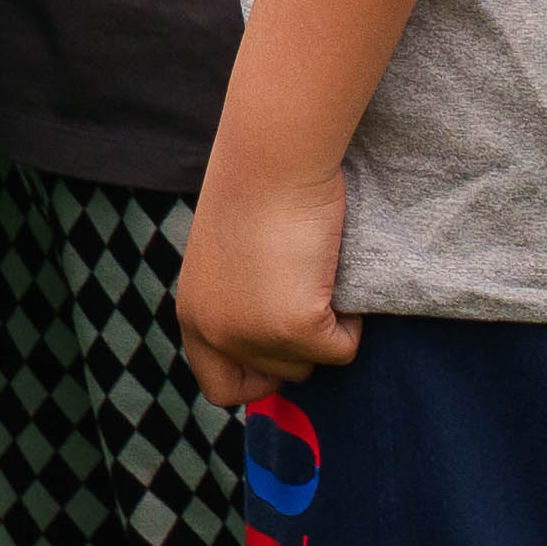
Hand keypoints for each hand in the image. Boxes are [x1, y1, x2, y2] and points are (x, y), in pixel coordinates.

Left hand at [177, 136, 357, 393]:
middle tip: (307, 290)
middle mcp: (215, 333)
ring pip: (312, 365)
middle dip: (302, 345)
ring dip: (326, 329)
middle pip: (277, 378)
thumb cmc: (259, 189)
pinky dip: (352, 322)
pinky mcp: (294, 326)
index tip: (284, 351)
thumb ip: (242, 301)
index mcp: (194, 315)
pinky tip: (334, 273)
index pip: (220, 388)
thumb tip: (279, 339)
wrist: (274, 157)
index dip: (258, 379)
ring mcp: (252, 334)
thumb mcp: (232, 258)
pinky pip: (343, 349)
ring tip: (316, 272)